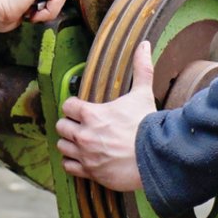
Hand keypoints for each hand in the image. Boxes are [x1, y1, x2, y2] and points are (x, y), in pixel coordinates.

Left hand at [55, 41, 154, 190]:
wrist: (156, 159)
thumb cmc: (147, 126)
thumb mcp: (142, 94)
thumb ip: (141, 68)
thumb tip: (145, 45)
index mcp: (92, 114)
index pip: (67, 106)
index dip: (74, 106)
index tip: (81, 109)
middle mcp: (84, 135)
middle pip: (61, 126)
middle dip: (69, 124)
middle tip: (80, 126)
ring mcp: (86, 155)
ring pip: (62, 146)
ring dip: (69, 143)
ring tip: (81, 142)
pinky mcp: (91, 172)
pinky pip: (69, 167)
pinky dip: (73, 163)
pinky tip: (84, 158)